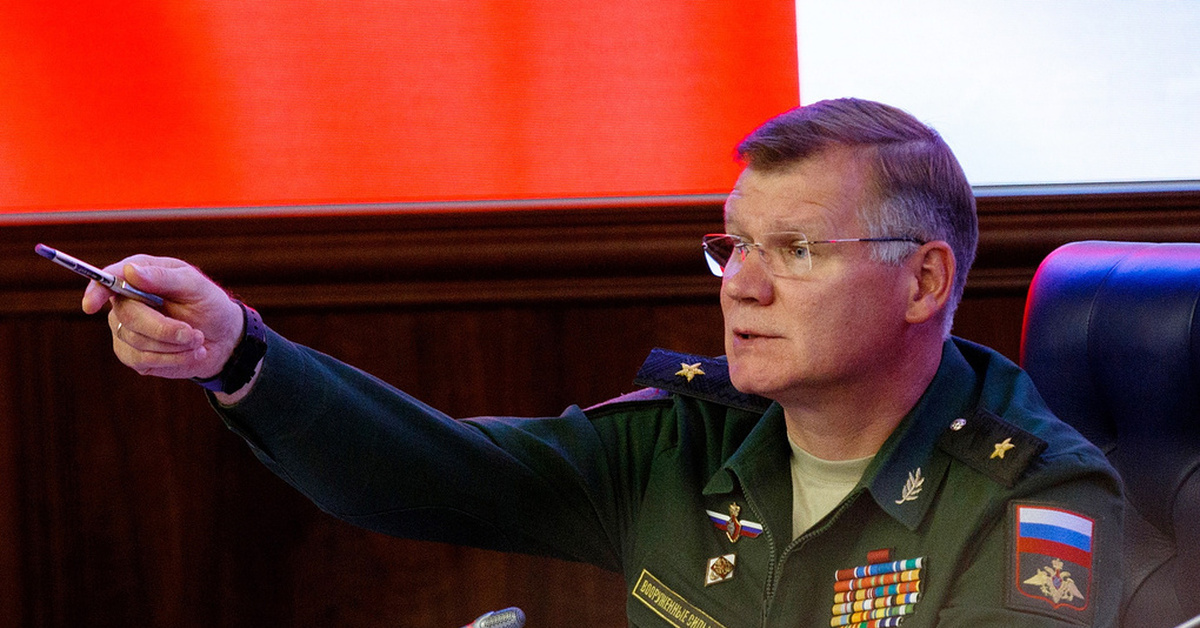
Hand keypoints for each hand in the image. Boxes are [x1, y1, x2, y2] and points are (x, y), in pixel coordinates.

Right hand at [82, 255, 244, 380]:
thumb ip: (164, 278)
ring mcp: (125, 329)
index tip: (91, 305)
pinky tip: (189, 353)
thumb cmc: (209, 305)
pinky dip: (172, 359)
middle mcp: (126, 301)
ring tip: (197, 340)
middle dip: (165, 329)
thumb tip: (130, 271)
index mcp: (140, 275)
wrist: (223, 339)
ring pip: (137, 342)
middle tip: (194, 334)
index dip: (96, 291)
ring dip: (175, 346)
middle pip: (128, 317)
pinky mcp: (132, 354)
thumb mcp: (196, 287)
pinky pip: (142, 360)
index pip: (108, 279)